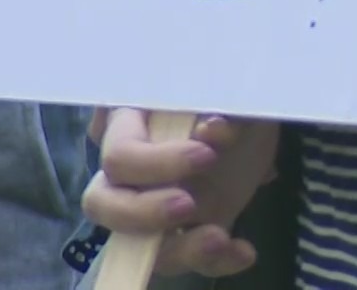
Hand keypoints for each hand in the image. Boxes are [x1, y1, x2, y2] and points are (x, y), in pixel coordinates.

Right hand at [82, 107, 279, 277]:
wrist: (254, 127)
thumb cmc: (229, 98)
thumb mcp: (230, 94)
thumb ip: (219, 106)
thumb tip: (211, 127)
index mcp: (130, 125)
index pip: (119, 155)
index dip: (155, 164)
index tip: (206, 155)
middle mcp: (132, 172)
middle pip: (102, 204)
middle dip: (142, 212)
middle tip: (187, 205)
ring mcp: (154, 207)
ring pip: (139, 246)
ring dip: (181, 249)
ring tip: (221, 239)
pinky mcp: (183, 234)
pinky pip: (185, 260)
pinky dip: (214, 262)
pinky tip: (243, 250)